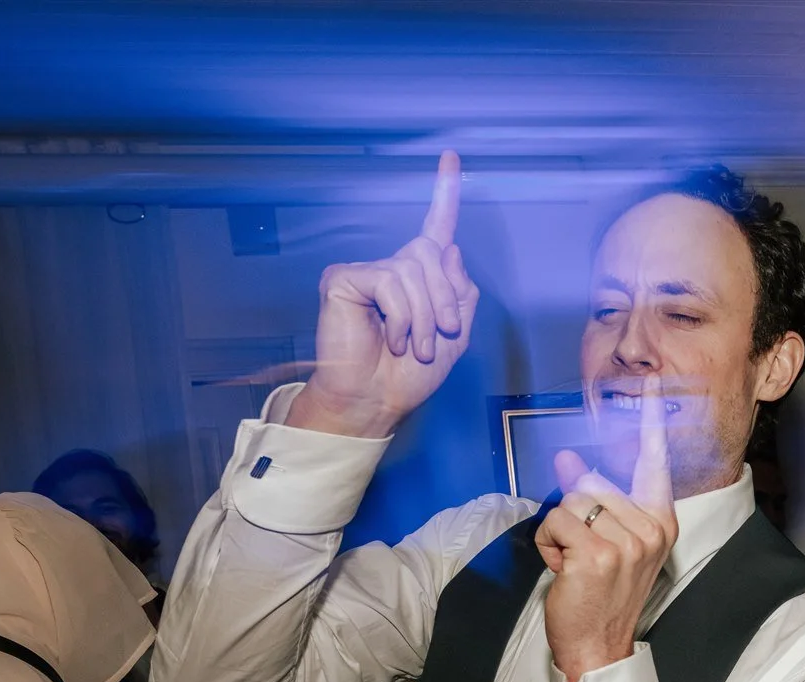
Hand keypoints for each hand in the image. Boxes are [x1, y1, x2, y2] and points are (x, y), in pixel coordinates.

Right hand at [289, 152, 480, 438]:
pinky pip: (389, 282)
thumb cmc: (408, 375)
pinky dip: (400, 316)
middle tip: (438, 337)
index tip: (451, 156)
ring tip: (411, 347)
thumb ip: (460, 292)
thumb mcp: (454, 336)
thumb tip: (450, 249)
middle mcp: (393, 267)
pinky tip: (390, 338)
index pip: (436, 228)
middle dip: (445, 300)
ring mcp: (367, 271)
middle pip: (434, 254)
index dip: (444, 192)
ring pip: (414, 270)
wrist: (375, 401)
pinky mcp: (344, 279)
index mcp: (420, 278)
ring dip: (424, 317)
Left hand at [537, 375, 679, 681]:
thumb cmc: (602, 594)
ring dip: (557, 532)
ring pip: (571, 501)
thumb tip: (567, 454)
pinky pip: (555, 523)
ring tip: (572, 563)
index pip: (654, 462)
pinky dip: (547, 545)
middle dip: (574, 514)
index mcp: (661, 521)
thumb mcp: (608, 542)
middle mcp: (651, 527)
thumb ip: (595, 498)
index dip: (650, 423)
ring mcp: (627, 541)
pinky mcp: (597, 553)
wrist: (599, 646)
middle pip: (593, 482)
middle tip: (583, 554)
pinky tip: (562, 570)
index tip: (649, 385)